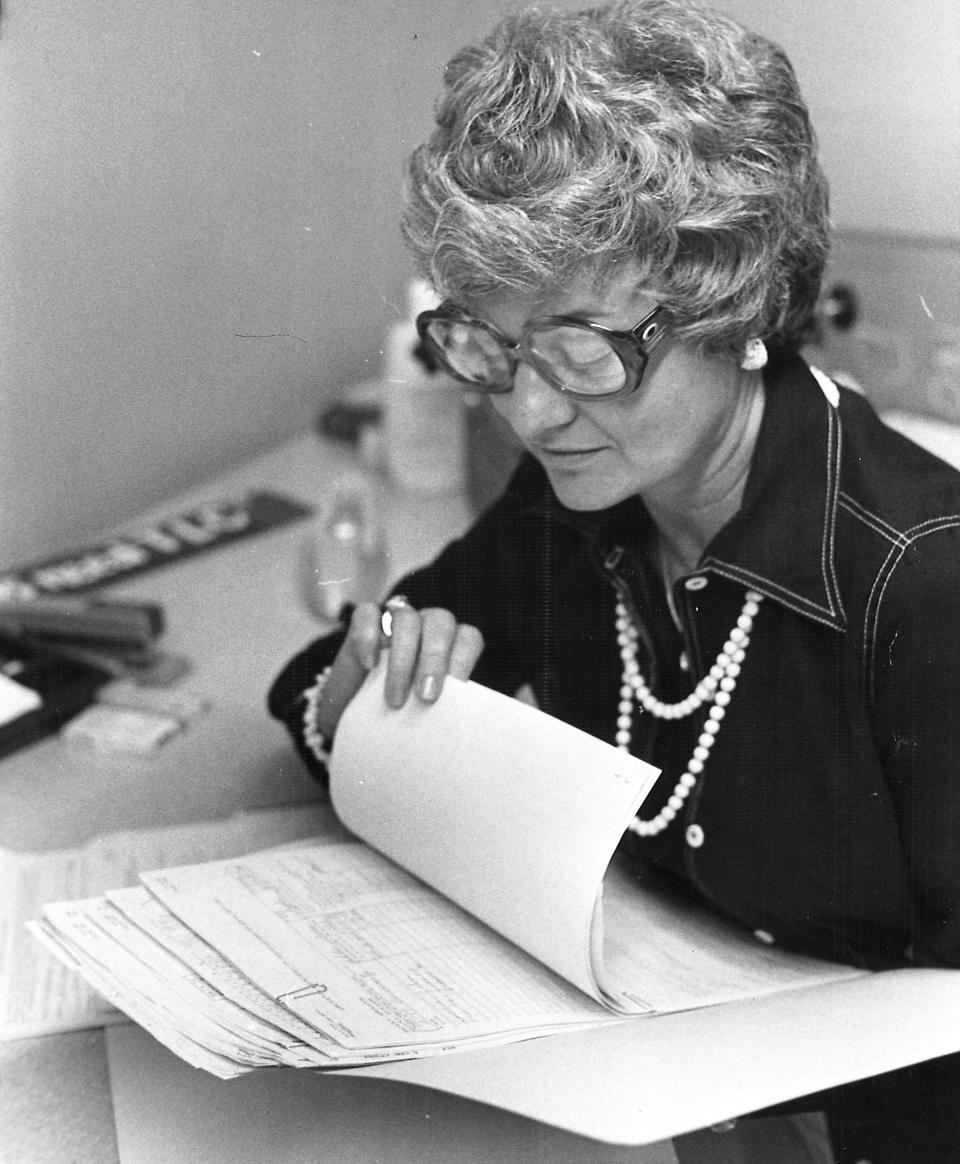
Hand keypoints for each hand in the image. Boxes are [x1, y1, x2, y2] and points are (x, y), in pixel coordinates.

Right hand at [314, 599, 483, 738]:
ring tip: (395, 699)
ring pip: (406, 619)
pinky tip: (369, 665)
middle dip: (434, 659)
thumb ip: (437, 711)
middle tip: (426, 697)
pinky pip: (368, 614)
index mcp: (449, 645)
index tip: (456, 688)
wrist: (352, 716)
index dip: (464, 659)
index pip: (467, 638)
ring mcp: (394, 621)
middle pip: (439, 624)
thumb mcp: (419, 716)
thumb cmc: (394, 714)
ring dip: (402, 658)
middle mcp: (425, 628)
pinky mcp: (363, 621)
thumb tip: (452, 731)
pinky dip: (368, 636)